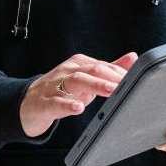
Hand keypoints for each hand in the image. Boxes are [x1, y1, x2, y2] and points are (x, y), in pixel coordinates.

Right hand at [20, 51, 137, 137]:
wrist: (29, 103)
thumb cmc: (61, 90)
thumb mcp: (86, 78)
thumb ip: (109, 68)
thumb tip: (133, 57)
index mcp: (79, 64)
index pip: (103, 65)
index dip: (120, 73)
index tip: (137, 80)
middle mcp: (67, 71)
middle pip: (91, 69)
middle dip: (111, 76)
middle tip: (128, 84)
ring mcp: (55, 85)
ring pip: (76, 81)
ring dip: (95, 85)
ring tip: (111, 91)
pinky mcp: (44, 102)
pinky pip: (56, 102)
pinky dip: (67, 104)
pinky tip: (78, 107)